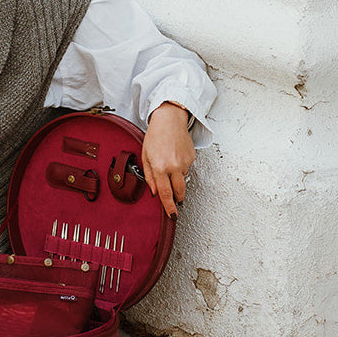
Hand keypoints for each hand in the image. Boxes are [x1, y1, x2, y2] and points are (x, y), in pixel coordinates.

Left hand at [142, 102, 195, 218]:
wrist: (169, 120)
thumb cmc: (155, 136)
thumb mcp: (145, 156)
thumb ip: (149, 177)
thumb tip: (155, 192)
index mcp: (160, 167)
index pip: (165, 194)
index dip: (169, 207)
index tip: (172, 215)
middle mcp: (174, 166)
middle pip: (179, 192)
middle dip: (177, 198)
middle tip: (175, 200)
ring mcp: (184, 162)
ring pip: (182, 180)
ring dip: (177, 179)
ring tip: (169, 165)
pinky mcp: (192, 158)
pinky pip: (186, 169)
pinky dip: (180, 167)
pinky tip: (175, 156)